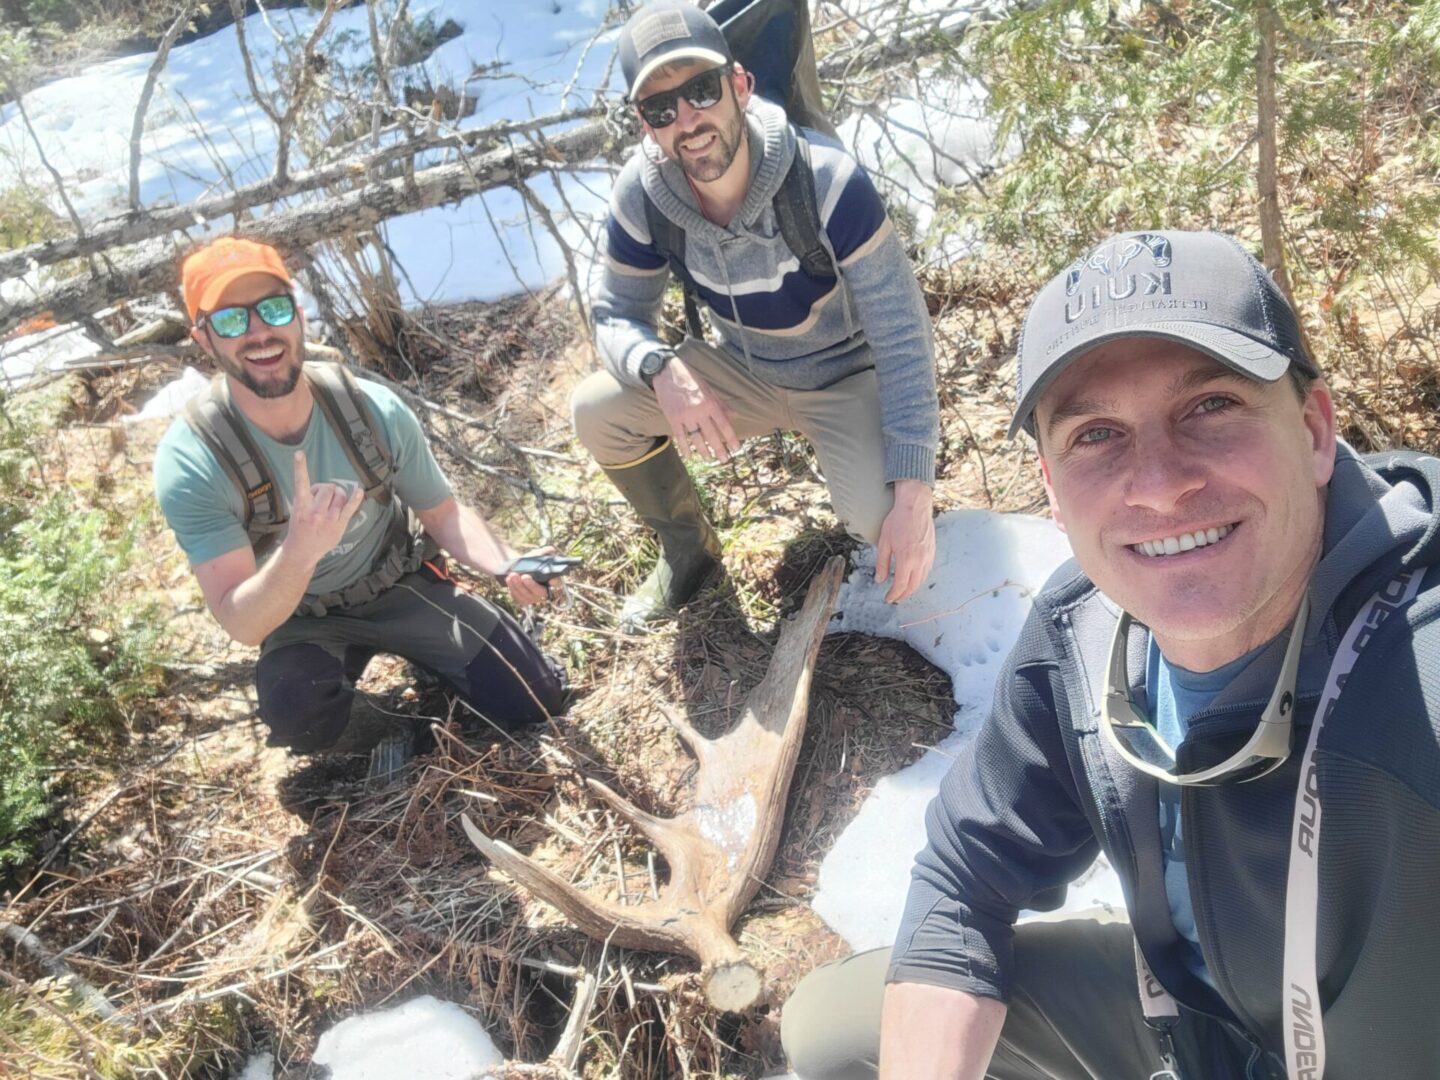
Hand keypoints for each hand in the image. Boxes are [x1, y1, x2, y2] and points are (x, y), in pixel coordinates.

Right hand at [282, 450, 364, 566]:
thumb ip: (309, 498)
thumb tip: (326, 488)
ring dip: (338, 496)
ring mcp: (328, 519)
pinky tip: (359, 491)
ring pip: (340, 496)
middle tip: (322, 500)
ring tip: (331, 506)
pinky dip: (355, 499)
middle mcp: (314, 512)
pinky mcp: (339, 526)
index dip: (300, 467)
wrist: (301, 551)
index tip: (299, 453)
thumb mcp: (297, 510)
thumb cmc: (300, 527)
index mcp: (301, 506)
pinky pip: (349, 509)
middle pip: (328, 487)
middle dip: (327, 490)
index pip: (300, 483)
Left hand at [504, 545, 560, 607]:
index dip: (555, 582)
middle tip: (524, 576)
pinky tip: (509, 581)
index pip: (557, 582)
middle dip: (531, 585)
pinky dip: (513, 589)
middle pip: (540, 592)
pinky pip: (519, 598)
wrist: (514, 568)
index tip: (551, 580)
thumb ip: (544, 552)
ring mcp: (534, 597)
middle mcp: (544, 590)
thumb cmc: (528, 562)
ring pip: (528, 596)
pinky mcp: (524, 600)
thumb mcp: (535, 555)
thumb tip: (550, 550)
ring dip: (519, 586)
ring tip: (512, 575)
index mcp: (550, 579)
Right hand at [653, 358, 741, 461]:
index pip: (724, 424)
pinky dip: (684, 448)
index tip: (736, 448)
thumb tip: (734, 415)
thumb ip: (721, 404)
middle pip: (711, 435)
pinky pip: (680, 437)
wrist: (667, 372)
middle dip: (719, 449)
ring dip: (704, 451)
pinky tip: (689, 456)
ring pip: (696, 438)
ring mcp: (685, 416)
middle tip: (724, 459)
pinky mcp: (673, 419)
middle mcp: (699, 411)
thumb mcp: (709, 389)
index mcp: (710, 403)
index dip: (731, 438)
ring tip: (709, 459)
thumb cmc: (690, 379)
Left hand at [875, 479, 935, 603]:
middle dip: (903, 595)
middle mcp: (920, 560)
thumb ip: (882, 563)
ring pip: (921, 580)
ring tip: (903, 591)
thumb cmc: (897, 521)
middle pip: (912, 586)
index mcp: (906, 559)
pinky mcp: (932, 552)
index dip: (893, 595)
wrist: (915, 506)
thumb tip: (880, 580)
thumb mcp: (884, 542)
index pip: (900, 585)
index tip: (887, 599)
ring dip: (912, 589)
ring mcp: (928, 556)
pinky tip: (913, 578)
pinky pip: (927, 571)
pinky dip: (919, 579)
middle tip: (894, 598)